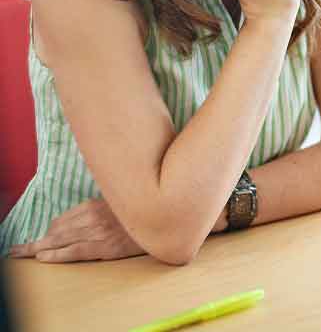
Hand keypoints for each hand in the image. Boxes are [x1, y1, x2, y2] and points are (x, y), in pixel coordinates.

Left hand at [7, 198, 144, 262]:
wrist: (162, 219)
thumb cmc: (139, 213)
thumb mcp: (118, 204)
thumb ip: (99, 208)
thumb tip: (83, 217)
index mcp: (95, 205)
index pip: (62, 219)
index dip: (48, 231)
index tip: (38, 238)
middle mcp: (92, 216)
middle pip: (56, 230)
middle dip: (35, 241)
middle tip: (16, 250)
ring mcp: (97, 231)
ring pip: (60, 240)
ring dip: (39, 248)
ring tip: (23, 254)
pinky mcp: (104, 246)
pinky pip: (74, 251)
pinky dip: (56, 255)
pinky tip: (43, 257)